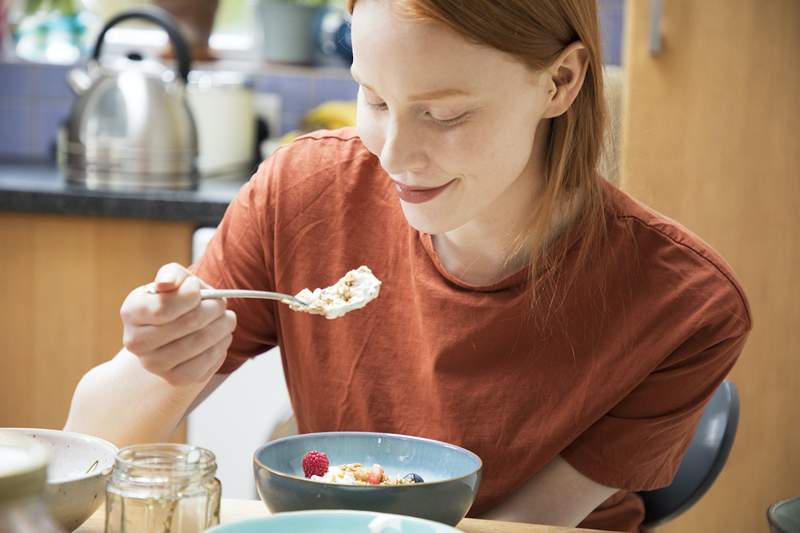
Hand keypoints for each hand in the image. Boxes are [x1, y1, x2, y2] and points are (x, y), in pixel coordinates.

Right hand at [120, 263, 236, 385]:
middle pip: (189, 324)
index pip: (164, 308)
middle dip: (214, 309)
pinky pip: (207, 363)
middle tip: (221, 304)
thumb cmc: (177, 299)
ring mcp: (154, 364)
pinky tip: (221, 338)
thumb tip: (167, 283)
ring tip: (226, 319)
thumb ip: (172, 275)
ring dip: (222, 327)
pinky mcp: (175, 379)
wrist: (176, 330)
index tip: (198, 289)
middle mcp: (135, 341)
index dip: (190, 296)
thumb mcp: (174, 279)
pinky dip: (221, 347)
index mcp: (131, 311)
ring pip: (201, 343)